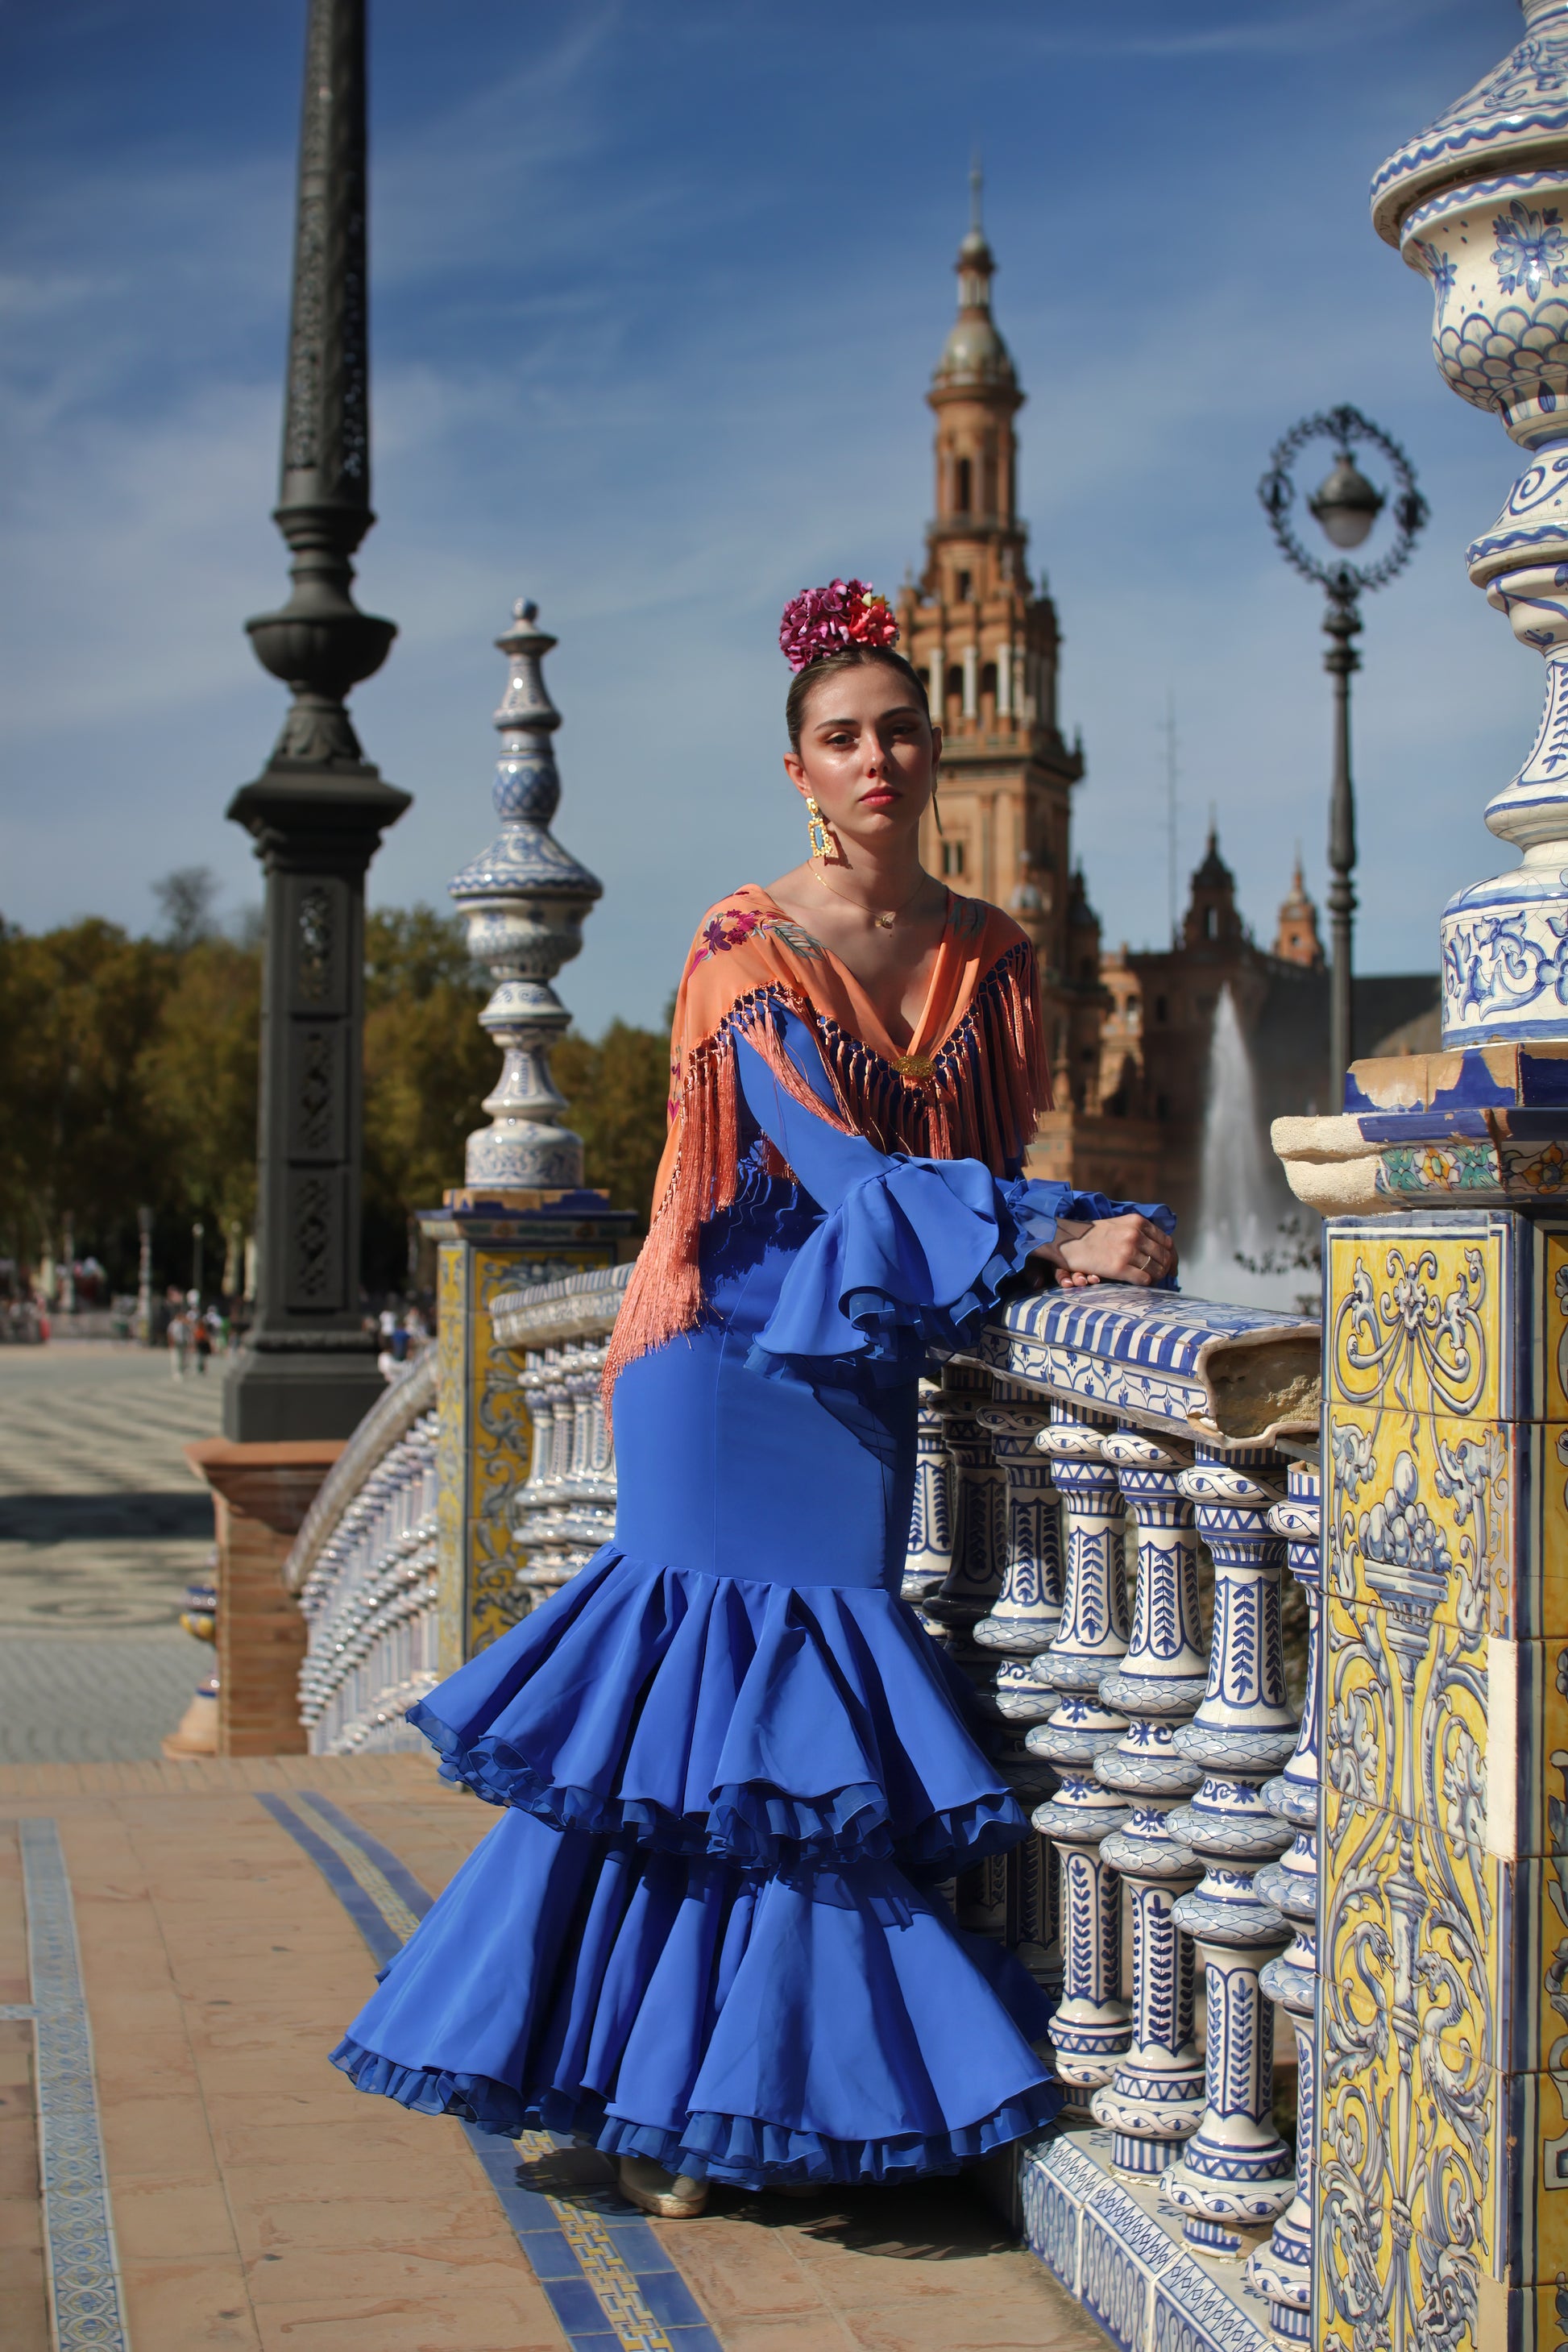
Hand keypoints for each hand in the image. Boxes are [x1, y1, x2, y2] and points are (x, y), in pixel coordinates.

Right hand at [1033, 1213, 1175, 1289]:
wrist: (1068, 1240)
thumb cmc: (1093, 1234)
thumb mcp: (1119, 1224)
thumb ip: (1139, 1231)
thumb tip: (1160, 1246)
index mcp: (1137, 1222)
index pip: (1166, 1241)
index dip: (1171, 1255)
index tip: (1171, 1264)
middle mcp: (1134, 1234)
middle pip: (1164, 1256)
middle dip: (1167, 1268)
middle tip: (1165, 1276)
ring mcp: (1127, 1251)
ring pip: (1156, 1269)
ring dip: (1156, 1277)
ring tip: (1152, 1280)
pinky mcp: (1119, 1267)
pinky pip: (1144, 1279)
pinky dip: (1146, 1283)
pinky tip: (1141, 1282)